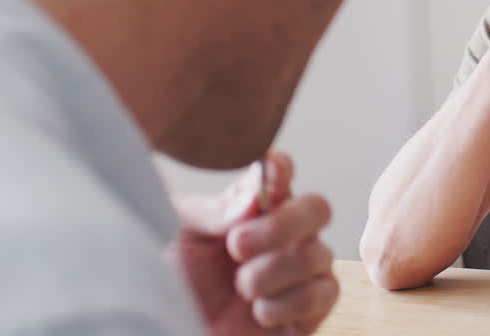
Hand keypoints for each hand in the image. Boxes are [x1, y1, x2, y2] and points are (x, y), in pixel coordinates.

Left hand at [170, 152, 337, 334]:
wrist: (168, 331)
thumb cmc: (169, 285)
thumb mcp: (177, 238)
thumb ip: (215, 212)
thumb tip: (254, 194)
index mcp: (250, 210)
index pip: (281, 174)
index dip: (282, 169)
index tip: (271, 170)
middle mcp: (282, 237)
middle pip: (316, 209)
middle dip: (282, 225)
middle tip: (238, 245)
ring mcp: (298, 276)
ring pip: (319, 256)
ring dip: (276, 271)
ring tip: (242, 288)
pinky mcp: (306, 315)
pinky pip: (321, 296)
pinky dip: (289, 303)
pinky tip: (260, 312)